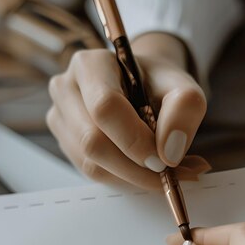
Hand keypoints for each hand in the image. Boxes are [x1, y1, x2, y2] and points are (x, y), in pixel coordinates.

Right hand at [47, 32, 210, 187]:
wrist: (141, 86)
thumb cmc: (159, 85)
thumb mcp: (183, 88)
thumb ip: (184, 111)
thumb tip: (169, 153)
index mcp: (91, 65)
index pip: (105, 108)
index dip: (134, 140)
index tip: (165, 160)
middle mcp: (66, 88)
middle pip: (93, 142)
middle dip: (135, 168)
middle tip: (171, 176)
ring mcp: (60, 117)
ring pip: (91, 164)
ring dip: (133, 178)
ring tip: (167, 173)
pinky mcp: (64, 142)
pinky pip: (92, 173)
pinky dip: (124, 180)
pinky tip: (146, 171)